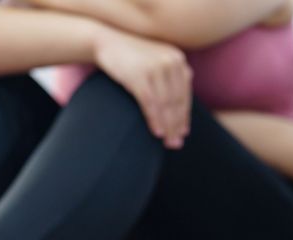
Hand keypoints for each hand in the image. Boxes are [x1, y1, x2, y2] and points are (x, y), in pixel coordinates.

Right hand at [93, 27, 192, 148]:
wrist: (108, 41)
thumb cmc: (132, 59)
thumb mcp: (156, 65)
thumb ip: (171, 80)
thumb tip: (181, 112)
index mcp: (178, 60)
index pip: (184, 94)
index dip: (184, 116)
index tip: (183, 134)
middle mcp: (170, 62)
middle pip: (176, 101)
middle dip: (176, 126)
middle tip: (176, 144)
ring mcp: (155, 68)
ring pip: (165, 104)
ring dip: (167, 127)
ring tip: (168, 143)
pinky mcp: (140, 75)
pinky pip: (150, 103)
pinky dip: (154, 120)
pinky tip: (157, 133)